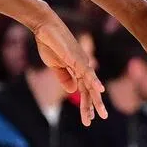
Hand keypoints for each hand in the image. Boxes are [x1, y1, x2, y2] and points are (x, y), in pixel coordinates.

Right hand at [31, 10, 107, 124]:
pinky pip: (87, 72)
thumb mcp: (55, 66)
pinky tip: (100, 90)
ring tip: (102, 114)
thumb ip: (64, 78)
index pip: (84, 91)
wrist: (44, 27)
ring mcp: (81, 62)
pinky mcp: (77, 58)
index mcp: (77, 70)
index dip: (86, 105)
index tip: (88, 119)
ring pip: (91, 84)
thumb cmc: (49, 44)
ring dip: (96, 100)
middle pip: (90, 90)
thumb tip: (73, 91)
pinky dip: (94, 81)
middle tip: (100, 118)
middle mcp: (83, 66)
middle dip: (93, 106)